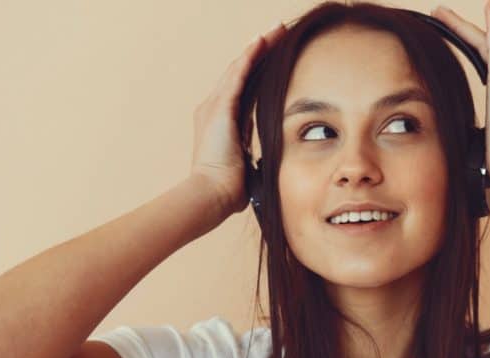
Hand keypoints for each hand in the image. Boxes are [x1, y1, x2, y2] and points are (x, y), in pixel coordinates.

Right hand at [189, 22, 286, 217]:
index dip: (258, 72)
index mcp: (222, 123)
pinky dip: (250, 57)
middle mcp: (213, 109)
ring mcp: (215, 107)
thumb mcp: (245, 169)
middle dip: (260, 53)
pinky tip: (262, 42)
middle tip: (278, 34)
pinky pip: (238, 76)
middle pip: (241, 73)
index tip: (275, 59)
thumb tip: (265, 167)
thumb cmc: (228, 190)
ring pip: (239, 69)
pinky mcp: (220, 108)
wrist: (211, 195)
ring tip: (275, 31)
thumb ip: (252, 161)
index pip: (243, 90)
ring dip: (258, 48)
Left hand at [430, 1, 489, 194]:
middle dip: (463, 30)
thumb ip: (481, 130)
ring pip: (485, 41)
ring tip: (439, 13)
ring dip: (461, 26)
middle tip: (440, 16)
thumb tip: (465, 139)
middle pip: (487, 47)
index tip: (456, 41)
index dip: (474, 49)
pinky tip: (488, 6)